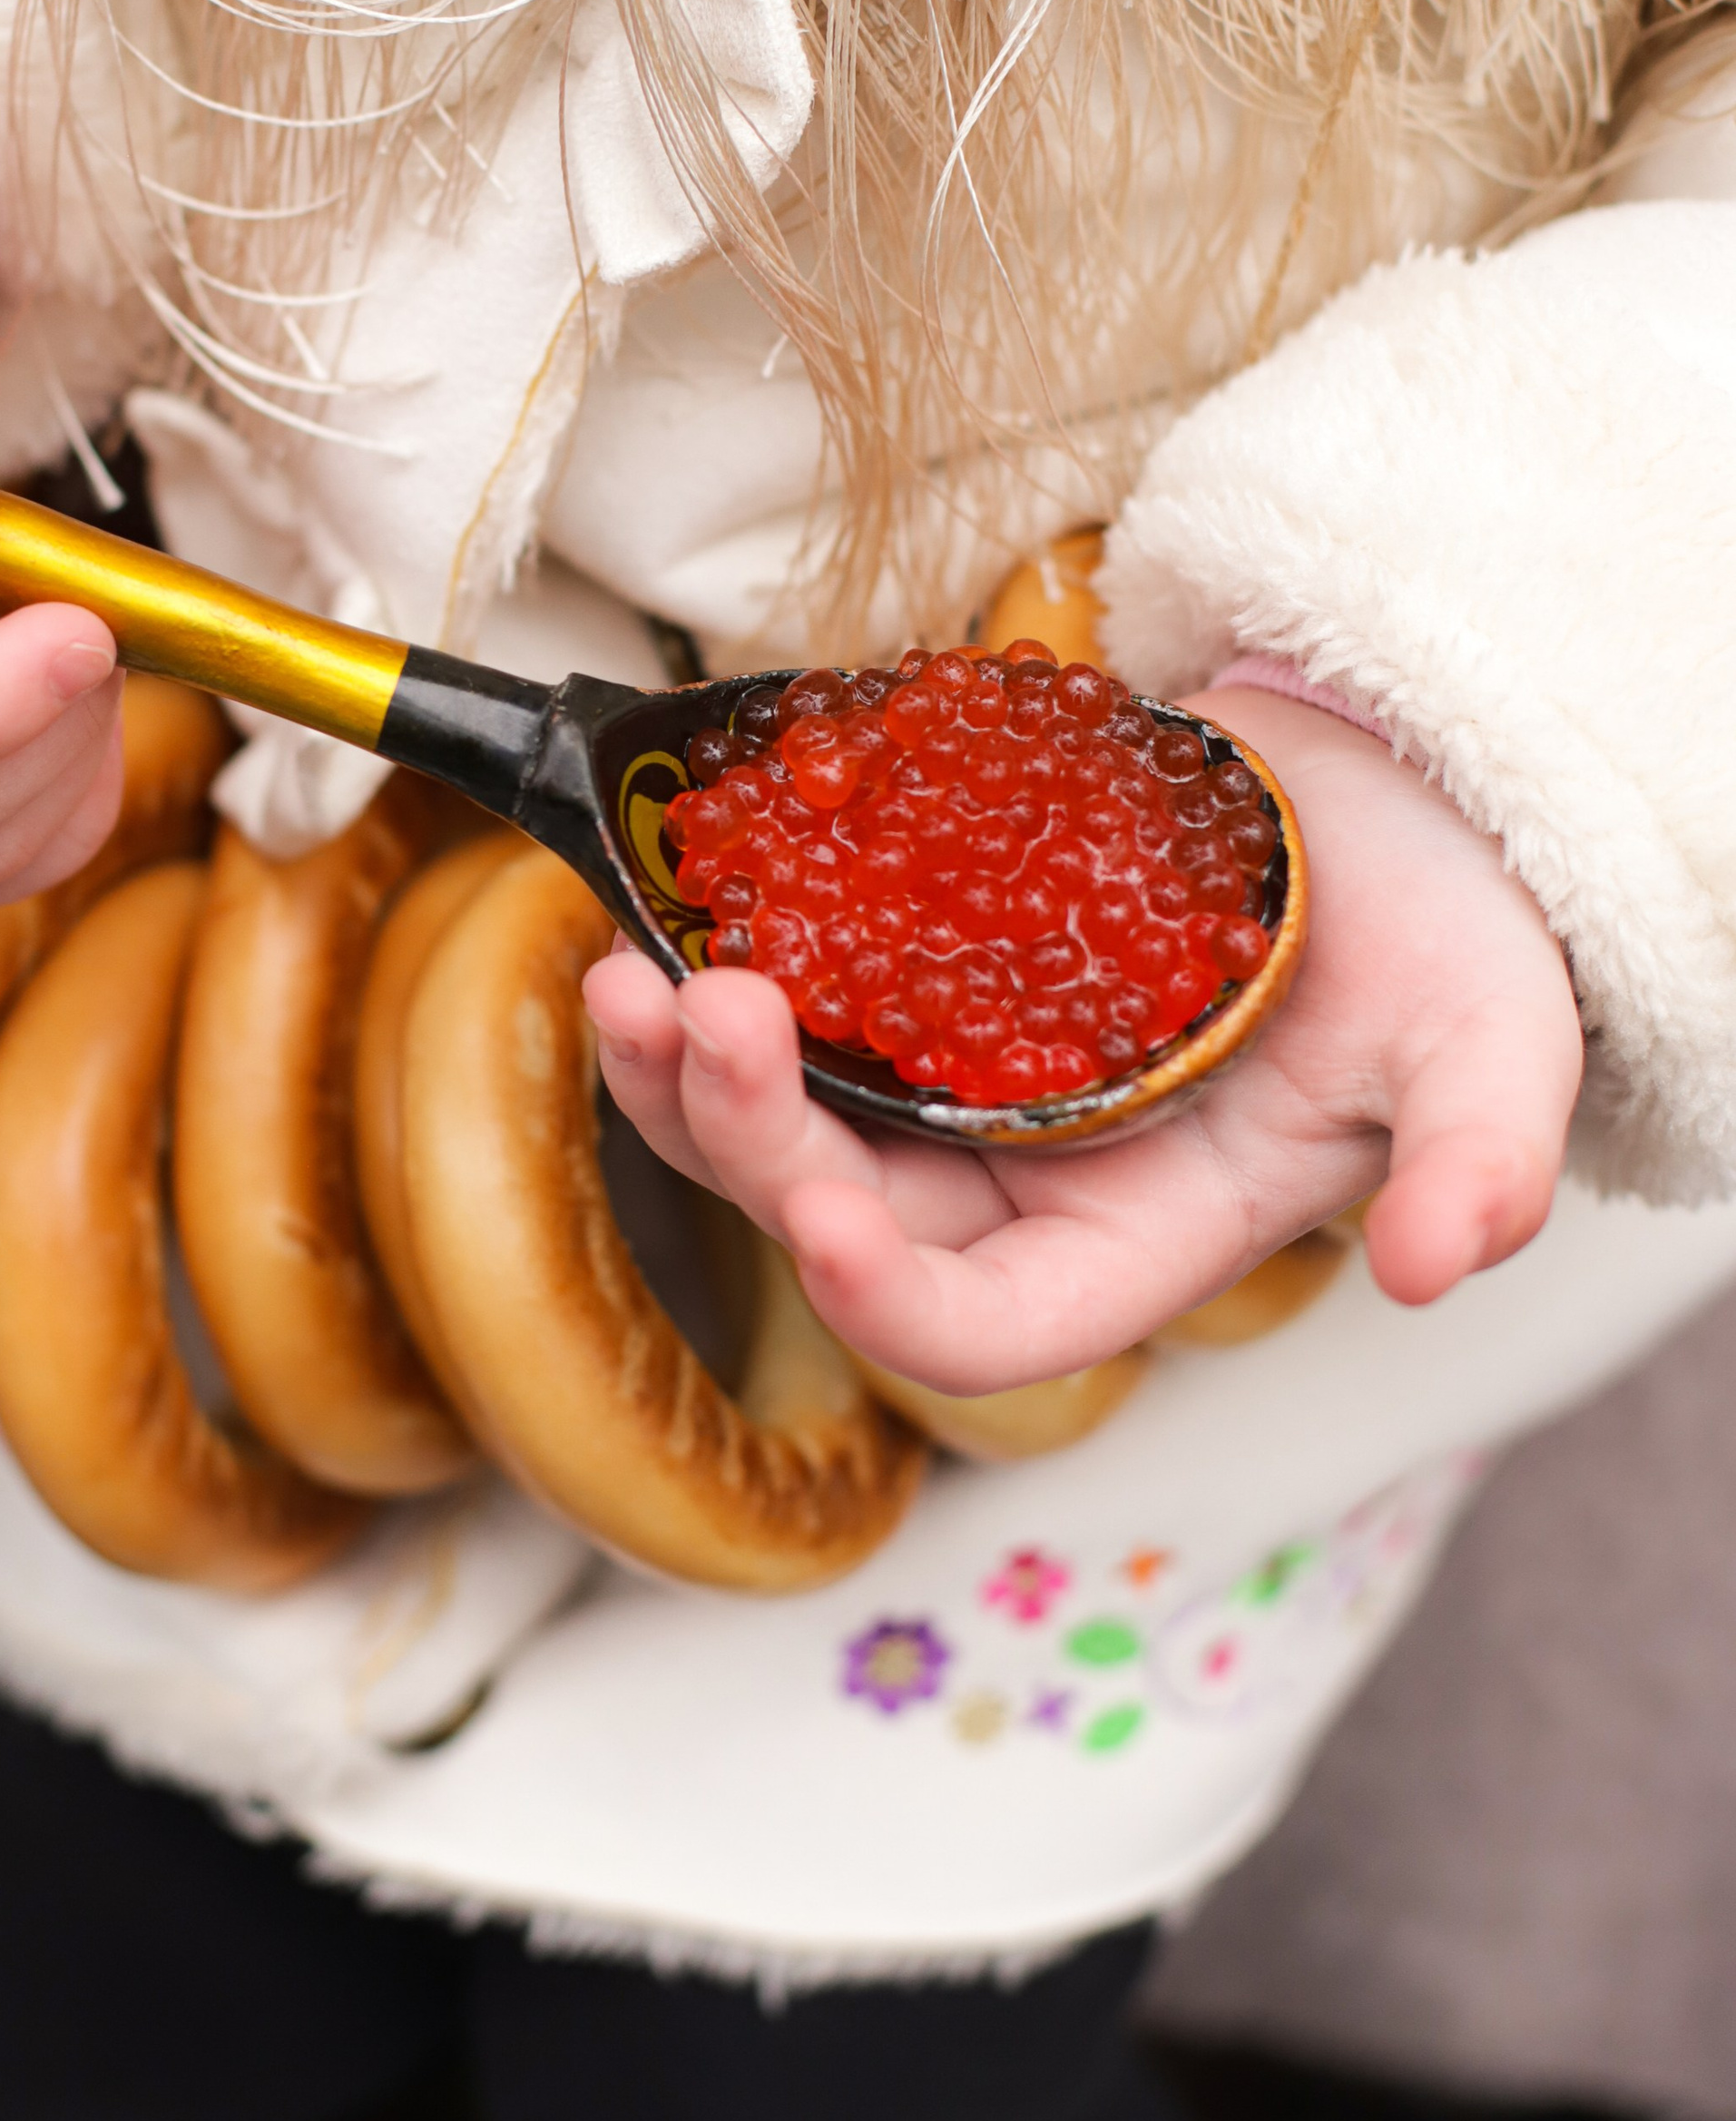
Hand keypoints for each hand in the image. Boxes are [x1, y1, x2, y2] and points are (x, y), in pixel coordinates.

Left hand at [585, 690, 1583, 1399]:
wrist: (1385, 792)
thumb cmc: (1444, 932)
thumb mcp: (1492, 1042)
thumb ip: (1479, 1157)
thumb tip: (1437, 1260)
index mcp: (1136, 1240)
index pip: (983, 1329)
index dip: (890, 1299)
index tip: (826, 1218)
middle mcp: (1018, 1185)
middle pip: (839, 1219)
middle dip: (752, 1140)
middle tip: (706, 1010)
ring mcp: (952, 1083)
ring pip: (774, 1125)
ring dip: (679, 1073)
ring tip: (628, 972)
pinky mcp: (912, 979)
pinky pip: (781, 1006)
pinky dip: (708, 969)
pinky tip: (662, 903)